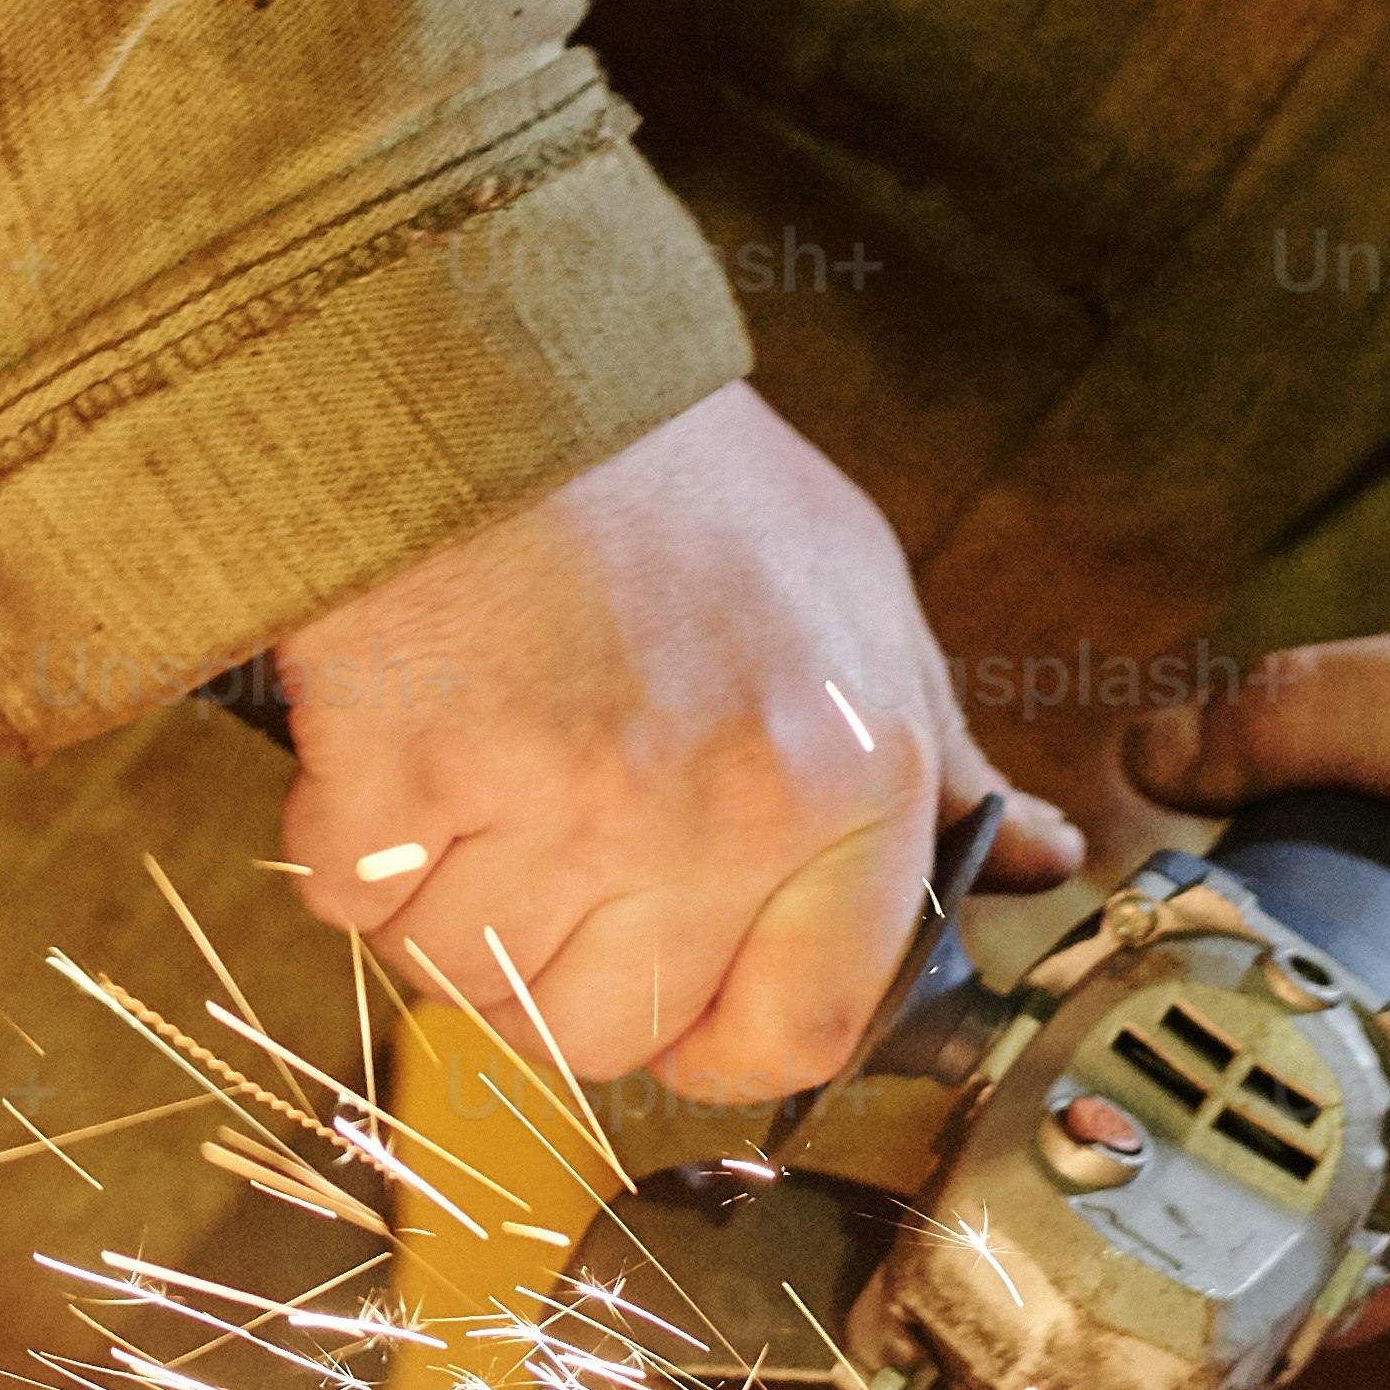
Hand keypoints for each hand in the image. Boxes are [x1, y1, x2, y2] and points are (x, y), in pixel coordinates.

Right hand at [267, 386, 1069, 1099]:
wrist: (495, 351)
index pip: (799, 1036)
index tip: (673, 995)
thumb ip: (938, 756)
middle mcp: (721, 815)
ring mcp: (561, 803)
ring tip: (469, 762)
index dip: (716, 1038)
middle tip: (539, 838)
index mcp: (850, 784)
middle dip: (555, 964)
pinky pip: (356, 906)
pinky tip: (389, 741)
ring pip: (469, 978)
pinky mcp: (409, 777)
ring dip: (442, 901)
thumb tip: (1040, 861)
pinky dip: (350, 847)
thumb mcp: (857, 596)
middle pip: (607, 1030)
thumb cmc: (674, 477)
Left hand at [1128, 571, 1389, 1323]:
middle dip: (1257, 1163)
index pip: (1349, 1277)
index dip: (1216, 1243)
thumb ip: (1295, 717)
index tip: (1114, 1185)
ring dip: (1344, 1124)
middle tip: (1131, 1081)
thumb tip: (1151, 755)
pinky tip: (1349, 1015)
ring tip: (1224, 1031)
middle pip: (1384, 1233)